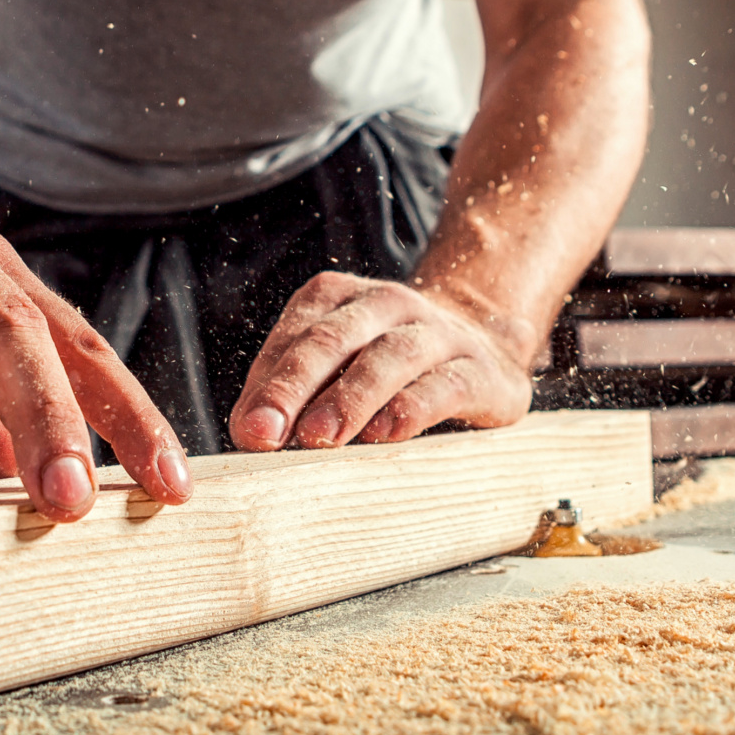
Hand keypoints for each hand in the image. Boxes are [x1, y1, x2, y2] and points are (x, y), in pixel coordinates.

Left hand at [229, 272, 532, 450]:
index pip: (293, 336)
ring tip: (318, 437)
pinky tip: (384, 435)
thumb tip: (249, 433)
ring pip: (387, 358)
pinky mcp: (480, 372)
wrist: (487, 344)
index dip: (266, 384)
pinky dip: (410, 409)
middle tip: (264, 434)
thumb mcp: (336, 365)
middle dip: (291, 388)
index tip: (247, 430)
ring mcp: (437, 332)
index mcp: (338, 297)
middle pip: (330, 340)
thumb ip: (291, 392)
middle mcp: (386, 304)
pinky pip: (443, 385)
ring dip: (348, 399)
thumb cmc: (387, 367)